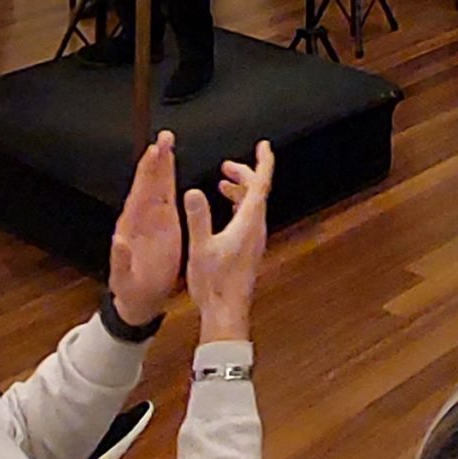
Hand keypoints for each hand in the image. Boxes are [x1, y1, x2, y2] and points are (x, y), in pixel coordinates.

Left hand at [108, 131, 181, 324]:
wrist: (140, 301)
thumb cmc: (132, 291)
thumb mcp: (123, 279)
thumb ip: (120, 260)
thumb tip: (118, 239)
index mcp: (131, 226)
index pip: (140, 191)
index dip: (147, 171)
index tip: (153, 152)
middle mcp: (141, 217)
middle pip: (150, 182)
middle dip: (156, 159)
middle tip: (164, 137)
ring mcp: (153, 219)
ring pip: (159, 185)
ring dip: (163, 164)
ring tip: (168, 142)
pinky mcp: (166, 224)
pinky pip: (168, 197)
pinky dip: (170, 179)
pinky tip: (172, 165)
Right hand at [185, 140, 273, 342]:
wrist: (226, 312)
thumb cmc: (215, 283)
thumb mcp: (201, 247)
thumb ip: (198, 217)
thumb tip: (193, 191)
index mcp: (249, 222)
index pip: (261, 183)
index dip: (263, 162)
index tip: (264, 145)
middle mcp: (256, 228)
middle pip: (257, 192)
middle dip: (244, 174)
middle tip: (227, 166)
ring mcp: (254, 240)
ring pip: (252, 206)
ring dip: (239, 191)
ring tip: (222, 184)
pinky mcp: (249, 249)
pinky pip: (248, 218)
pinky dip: (238, 206)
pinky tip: (223, 212)